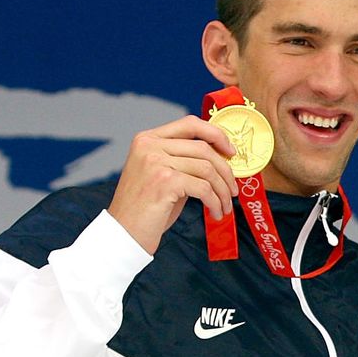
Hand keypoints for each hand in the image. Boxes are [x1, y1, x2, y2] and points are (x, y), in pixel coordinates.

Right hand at [105, 116, 240, 252]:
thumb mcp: (162, 174)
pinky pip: (204, 188)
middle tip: (232, 190)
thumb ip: (183, 160)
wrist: (125, 232)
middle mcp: (149, 146)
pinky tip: (215, 212)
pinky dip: (215, 202)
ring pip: (207, 169)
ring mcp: (155, 162)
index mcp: (147, 139)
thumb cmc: (146, 208)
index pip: (190, 124)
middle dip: (225, 171)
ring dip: (222, 191)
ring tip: (224, 206)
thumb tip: (221, 157)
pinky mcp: (164, 181)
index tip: (230, 152)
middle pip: (203, 148)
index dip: (216, 135)